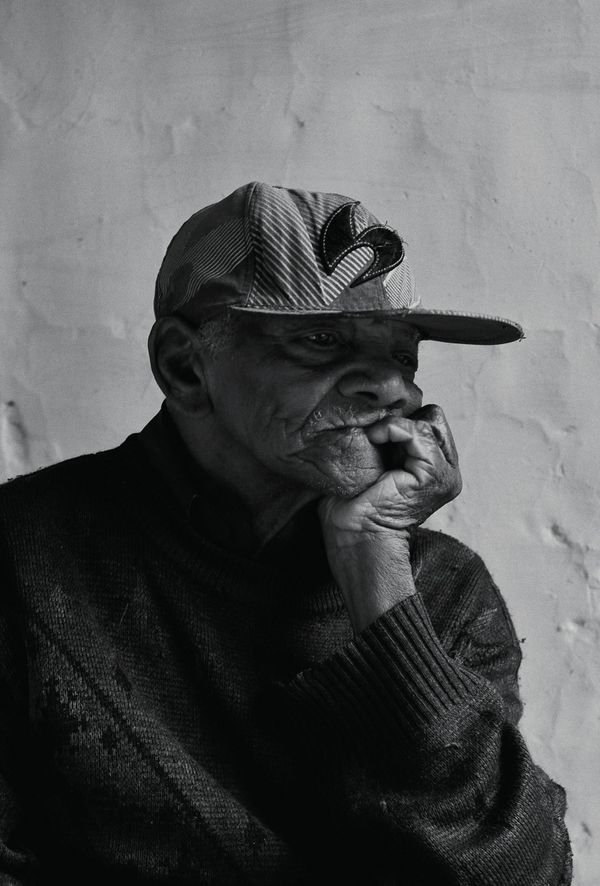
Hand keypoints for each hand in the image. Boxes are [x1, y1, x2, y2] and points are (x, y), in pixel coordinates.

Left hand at [319, 404, 461, 536]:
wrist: (354, 533)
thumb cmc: (356, 501)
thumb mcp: (379, 461)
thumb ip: (393, 439)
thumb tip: (381, 408)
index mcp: (437, 468)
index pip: (432, 420)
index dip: (403, 421)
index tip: (377, 434)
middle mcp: (448, 472)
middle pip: (435, 418)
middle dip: (405, 422)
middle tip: (378, 440)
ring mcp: (447, 475)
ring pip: (429, 421)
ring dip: (395, 426)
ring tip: (374, 440)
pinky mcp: (436, 476)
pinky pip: (419, 432)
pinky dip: (393, 429)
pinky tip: (375, 439)